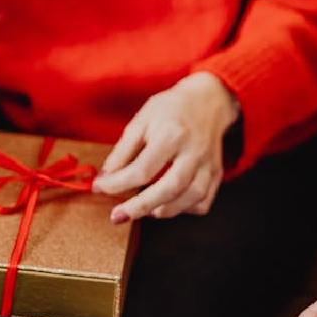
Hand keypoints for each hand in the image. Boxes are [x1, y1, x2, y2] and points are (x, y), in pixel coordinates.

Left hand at [91, 72, 238, 221]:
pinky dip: (184, 209)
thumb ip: (123, 150)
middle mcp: (194, 152)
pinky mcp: (216, 174)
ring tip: (143, 209)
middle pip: (170, 189)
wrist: (207, 101)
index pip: (142, 169)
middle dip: (140, 207)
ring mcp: (209, 165)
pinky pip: (203, 202)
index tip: (100, 188)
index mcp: (172, 134)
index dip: (118, 183)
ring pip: (190, 199)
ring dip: (163, 210)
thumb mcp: (142, 120)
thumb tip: (106, 179)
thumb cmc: (171, 109)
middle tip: (118, 216)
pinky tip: (169, 203)